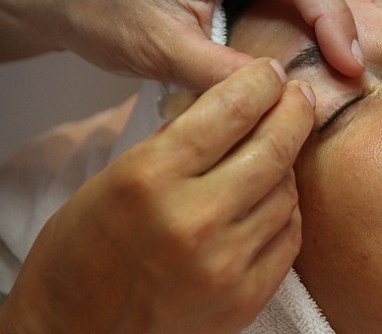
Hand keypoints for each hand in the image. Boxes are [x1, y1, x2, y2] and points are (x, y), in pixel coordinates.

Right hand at [0, 58, 315, 332]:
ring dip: (286, 164)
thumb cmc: (86, 248)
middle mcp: (193, 220)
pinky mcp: (245, 297)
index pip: (229, 111)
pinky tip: (273, 197)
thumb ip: (178, 141)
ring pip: (287, 191)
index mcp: (150, 178)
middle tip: (300, 96)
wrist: (80, 330)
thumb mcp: (117, 176)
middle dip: (295, 111)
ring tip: (274, 153)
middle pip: (272, 148)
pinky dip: (286, 209)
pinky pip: (289, 236)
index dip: (259, 83)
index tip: (271, 73)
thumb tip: (235, 106)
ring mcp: (225, 264)